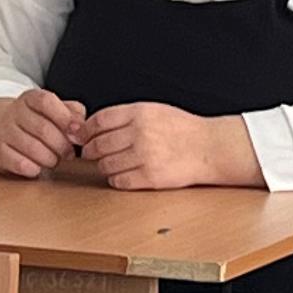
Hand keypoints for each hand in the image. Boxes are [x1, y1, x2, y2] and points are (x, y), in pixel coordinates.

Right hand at [0, 89, 85, 180]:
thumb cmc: (30, 121)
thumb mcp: (49, 110)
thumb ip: (71, 113)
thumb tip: (83, 127)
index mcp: (30, 98)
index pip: (47, 102)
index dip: (65, 118)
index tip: (77, 133)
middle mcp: (14, 112)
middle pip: (43, 129)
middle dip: (62, 145)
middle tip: (68, 153)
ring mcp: (2, 132)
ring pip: (33, 148)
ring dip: (50, 159)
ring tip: (53, 160)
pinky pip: (19, 163)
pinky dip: (34, 168)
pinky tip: (37, 167)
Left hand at [76, 103, 258, 190]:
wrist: (208, 148)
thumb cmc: (182, 130)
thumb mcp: (154, 110)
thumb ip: (125, 117)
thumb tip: (91, 126)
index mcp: (140, 113)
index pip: (99, 121)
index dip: (86, 131)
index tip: (84, 136)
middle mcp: (140, 133)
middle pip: (98, 145)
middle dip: (92, 151)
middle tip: (93, 153)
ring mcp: (145, 156)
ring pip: (106, 165)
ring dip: (104, 166)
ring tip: (114, 163)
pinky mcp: (150, 177)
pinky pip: (119, 181)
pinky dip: (116, 179)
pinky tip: (124, 174)